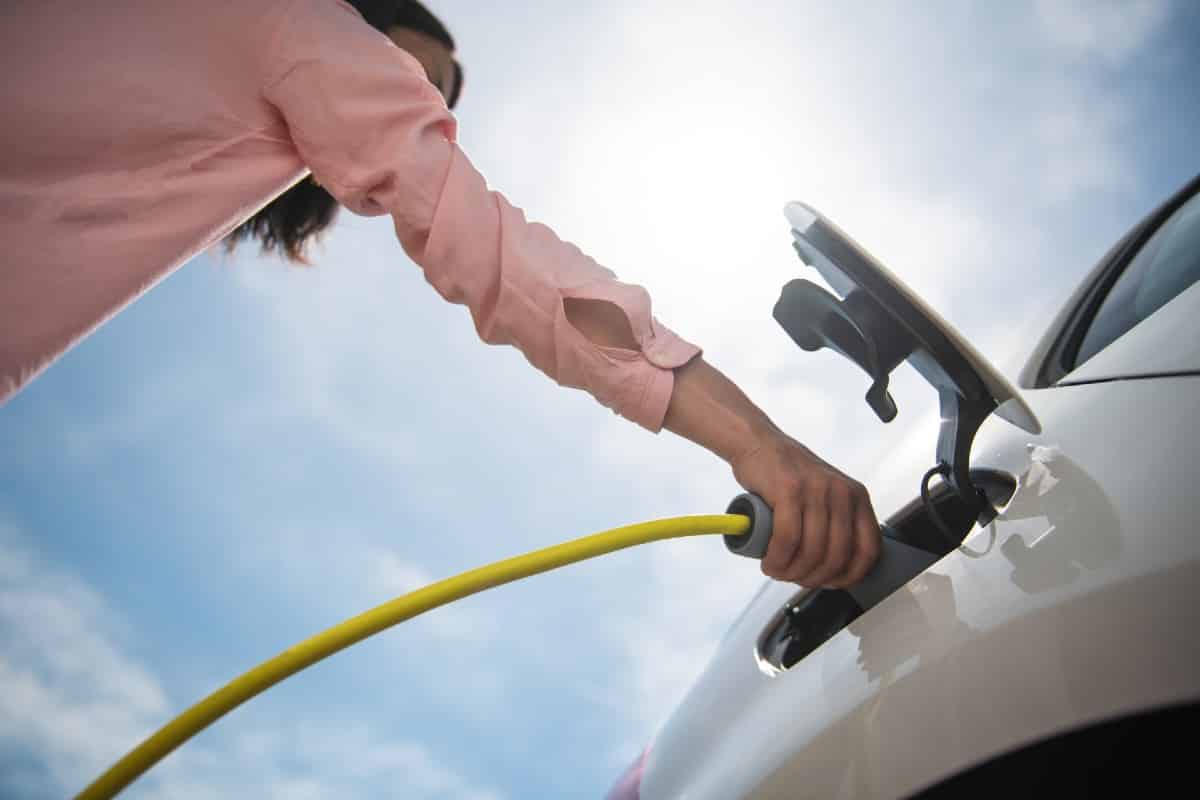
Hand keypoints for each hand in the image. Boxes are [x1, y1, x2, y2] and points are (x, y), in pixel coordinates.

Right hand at [731, 431, 880, 586]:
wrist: (759, 444)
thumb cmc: (788, 474)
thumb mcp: (826, 494)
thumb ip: (837, 523)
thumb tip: (837, 567)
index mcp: (856, 497)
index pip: (868, 549)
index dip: (850, 575)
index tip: (831, 582)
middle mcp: (841, 493)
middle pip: (836, 556)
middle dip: (813, 578)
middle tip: (795, 578)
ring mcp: (816, 491)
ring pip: (811, 551)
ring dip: (792, 571)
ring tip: (777, 571)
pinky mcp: (789, 490)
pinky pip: (788, 538)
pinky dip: (778, 558)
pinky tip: (770, 562)